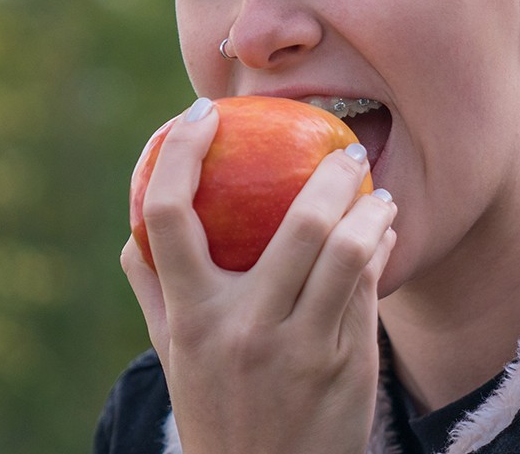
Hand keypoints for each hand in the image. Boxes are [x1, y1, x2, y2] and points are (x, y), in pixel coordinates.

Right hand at [121, 98, 397, 453]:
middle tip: (343, 150)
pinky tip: (383, 234)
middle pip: (296, 224)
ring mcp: (301, 349)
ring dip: (370, 209)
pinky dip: (379, 249)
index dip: (178, 152)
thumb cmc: (215, 405)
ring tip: (377, 193)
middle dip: (329, 173)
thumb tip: (136, 225)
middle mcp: (244, 329)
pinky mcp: (346, 365)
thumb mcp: (175, 353)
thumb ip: (156, 289)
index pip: (167, 216)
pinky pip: (368, 288)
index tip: (201, 113)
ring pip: (348, 252)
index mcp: (191, 317)